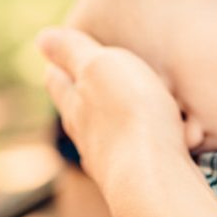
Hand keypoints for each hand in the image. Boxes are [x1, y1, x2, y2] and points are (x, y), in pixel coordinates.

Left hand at [39, 27, 193, 213]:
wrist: (156, 179)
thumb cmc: (129, 114)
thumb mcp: (100, 67)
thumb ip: (73, 52)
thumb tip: (42, 37)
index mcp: (75, 105)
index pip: (58, 82)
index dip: (58, 67)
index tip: (58, 58)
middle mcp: (88, 137)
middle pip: (80, 112)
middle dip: (86, 96)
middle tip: (94, 79)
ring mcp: (114, 161)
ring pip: (114, 134)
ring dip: (125, 120)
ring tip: (139, 106)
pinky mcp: (144, 177)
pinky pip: (149, 151)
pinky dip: (158, 140)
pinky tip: (174, 137)